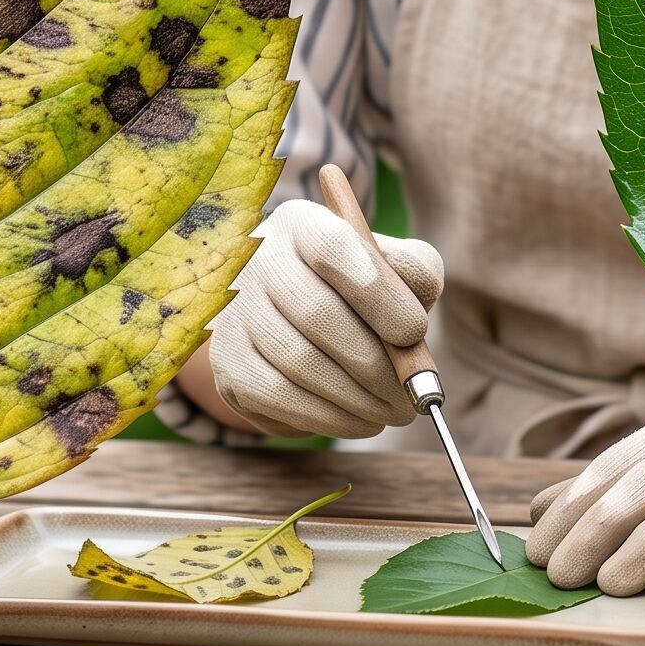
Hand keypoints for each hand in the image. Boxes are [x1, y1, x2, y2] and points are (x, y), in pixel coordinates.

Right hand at [206, 199, 444, 438]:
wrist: (286, 312)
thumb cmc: (352, 285)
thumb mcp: (387, 263)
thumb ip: (413, 272)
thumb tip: (416, 312)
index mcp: (300, 224)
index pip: (334, 248)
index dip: (379, 293)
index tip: (417, 332)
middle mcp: (257, 261)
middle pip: (317, 313)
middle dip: (377, 364)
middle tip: (413, 394)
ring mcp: (235, 313)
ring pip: (299, 363)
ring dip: (358, 399)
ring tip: (394, 412)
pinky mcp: (228, 363)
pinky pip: (280, 398)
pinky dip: (329, 418)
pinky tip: (360, 421)